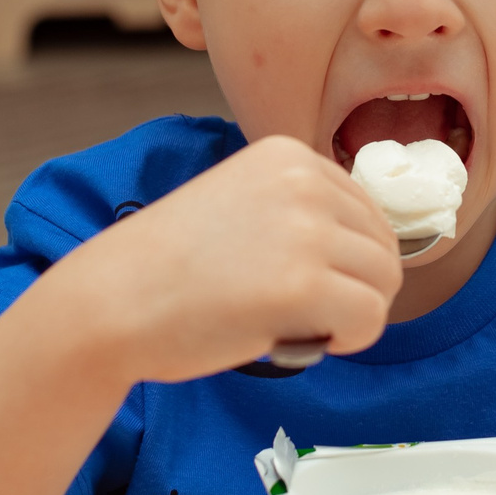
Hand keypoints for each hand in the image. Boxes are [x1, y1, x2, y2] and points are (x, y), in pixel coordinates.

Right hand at [52, 134, 400, 383]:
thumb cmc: (167, 267)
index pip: (366, 209)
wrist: (111, 302)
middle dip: (355, 286)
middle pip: (383, 245)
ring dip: (353, 313)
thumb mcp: (238, 203)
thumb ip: (296, 210)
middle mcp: (302, 181)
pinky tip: (311, 339)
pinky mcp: (303, 285)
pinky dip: (351, 338)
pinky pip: (370, 318)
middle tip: (305, 310)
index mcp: (287, 155)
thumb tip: (368, 247)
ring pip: (384, 282)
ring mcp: (305, 231)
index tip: (306, 278)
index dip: (347, 257)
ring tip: (301, 324)